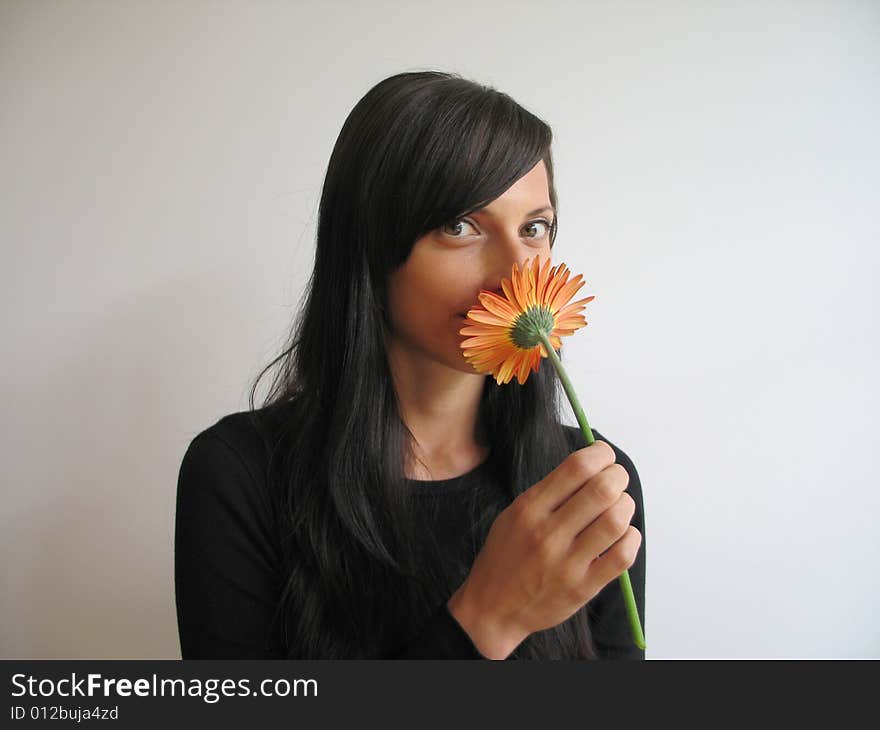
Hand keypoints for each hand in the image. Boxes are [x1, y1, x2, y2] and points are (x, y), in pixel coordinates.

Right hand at [447, 439, 641, 658]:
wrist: (492, 608)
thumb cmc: (506, 556)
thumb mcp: (514, 514)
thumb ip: (549, 492)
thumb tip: (591, 465)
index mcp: (529, 509)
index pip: (577, 467)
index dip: (601, 454)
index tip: (604, 456)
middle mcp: (548, 533)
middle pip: (602, 490)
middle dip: (618, 476)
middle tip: (617, 479)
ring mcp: (567, 563)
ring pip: (616, 521)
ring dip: (625, 506)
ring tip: (619, 506)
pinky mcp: (583, 588)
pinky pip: (622, 556)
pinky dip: (630, 537)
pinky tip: (623, 534)